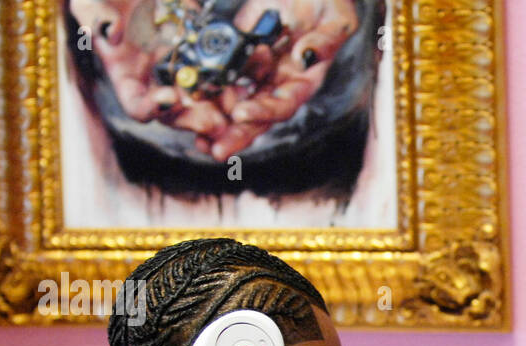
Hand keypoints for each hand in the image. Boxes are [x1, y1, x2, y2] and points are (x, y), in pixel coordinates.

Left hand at [202, 0, 360, 159]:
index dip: (263, 111)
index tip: (240, 113)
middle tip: (213, 149)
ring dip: (217, 119)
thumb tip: (304, 58)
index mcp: (305, 78)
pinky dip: (206, 88)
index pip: (284, 103)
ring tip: (195, 133)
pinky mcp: (239, 52)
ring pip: (235, 100)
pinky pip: (221, 74)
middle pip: (257, 114)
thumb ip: (326, 40)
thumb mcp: (337, 15)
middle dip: (236, 133)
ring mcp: (258, 68)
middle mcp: (280, 80)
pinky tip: (188, 97)